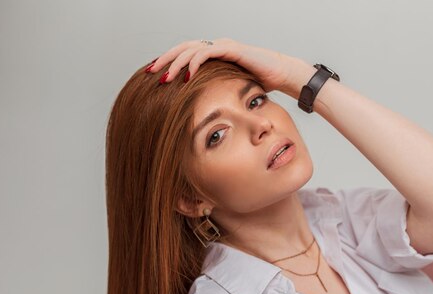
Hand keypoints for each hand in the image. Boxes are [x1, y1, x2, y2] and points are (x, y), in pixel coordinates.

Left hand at [146, 38, 311, 96]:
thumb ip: (218, 91)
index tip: (155, 76)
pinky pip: (206, 53)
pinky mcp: (230, 49)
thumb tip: (205, 109)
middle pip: (182, 49)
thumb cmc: (261, 84)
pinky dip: (194, 63)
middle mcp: (216, 46)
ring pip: (190, 49)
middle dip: (164, 61)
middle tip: (149, 73)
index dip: (169, 63)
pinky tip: (186, 76)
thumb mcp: (233, 89)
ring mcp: (222, 45)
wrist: (282, 75)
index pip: (185, 55)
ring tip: (164, 77)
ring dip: (175, 63)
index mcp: (214, 54)